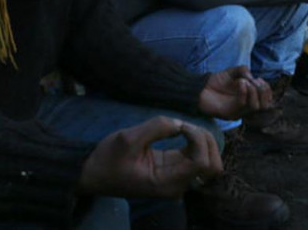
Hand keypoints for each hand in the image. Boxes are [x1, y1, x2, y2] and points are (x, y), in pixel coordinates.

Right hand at [77, 117, 221, 198]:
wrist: (94, 174)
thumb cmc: (107, 159)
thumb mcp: (127, 139)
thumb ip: (156, 128)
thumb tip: (180, 124)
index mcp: (166, 183)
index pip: (201, 162)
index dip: (198, 140)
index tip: (181, 126)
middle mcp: (177, 185)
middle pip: (213, 165)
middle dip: (206, 141)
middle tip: (185, 126)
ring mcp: (178, 179)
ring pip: (209, 161)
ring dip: (202, 140)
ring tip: (182, 127)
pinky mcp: (176, 170)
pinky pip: (198, 157)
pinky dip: (195, 142)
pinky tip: (181, 131)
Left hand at [198, 65, 273, 119]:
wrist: (198, 88)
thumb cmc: (216, 81)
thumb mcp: (233, 72)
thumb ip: (244, 71)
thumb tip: (252, 78)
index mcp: (249, 100)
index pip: (267, 101)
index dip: (267, 90)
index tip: (259, 78)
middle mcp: (245, 108)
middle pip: (265, 106)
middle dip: (264, 91)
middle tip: (255, 81)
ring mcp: (238, 112)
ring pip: (255, 107)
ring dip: (253, 91)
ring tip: (244, 81)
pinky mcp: (229, 114)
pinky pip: (242, 105)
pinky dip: (244, 92)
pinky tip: (240, 82)